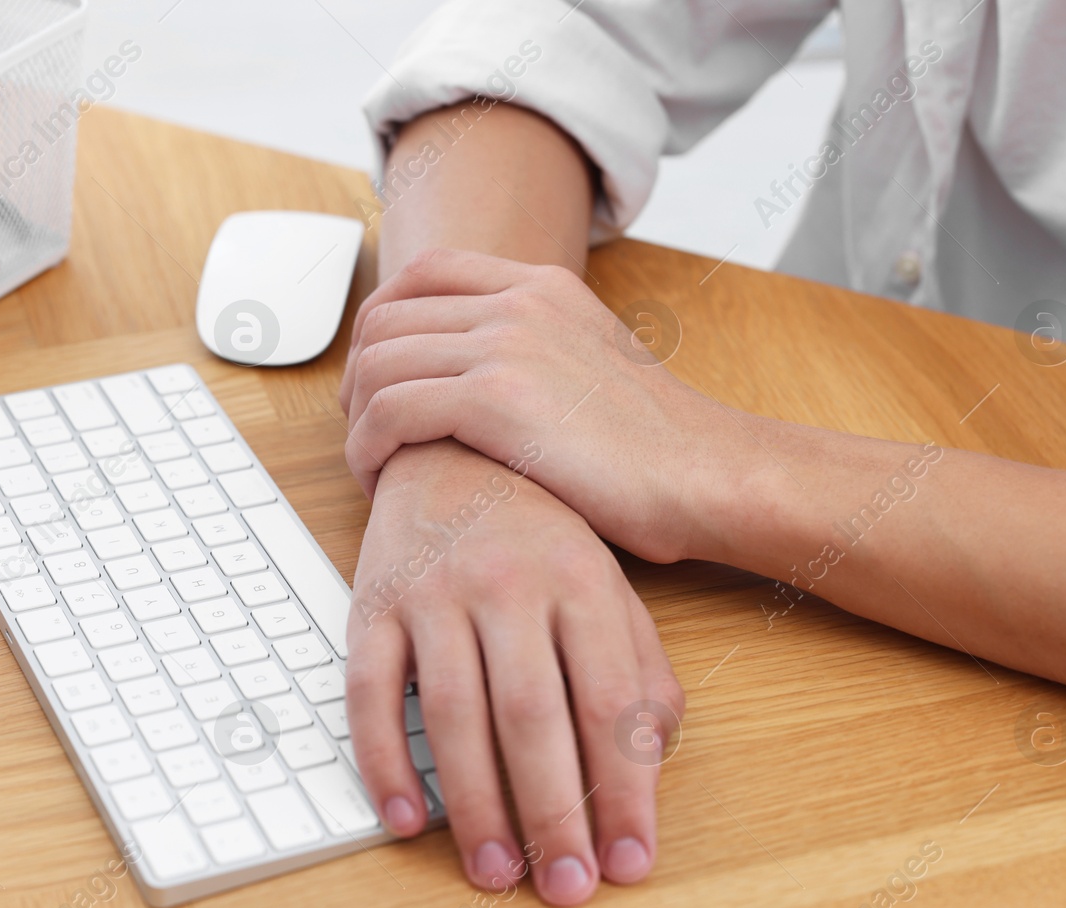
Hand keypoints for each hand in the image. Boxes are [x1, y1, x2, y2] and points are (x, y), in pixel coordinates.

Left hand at [340, 248, 727, 563]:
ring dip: (356, 419)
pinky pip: (390, 411)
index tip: (376, 375)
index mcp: (544, 285)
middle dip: (357, 375)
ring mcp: (506, 343)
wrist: (708, 475)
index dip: (380, 319)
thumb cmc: (660, 448)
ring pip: (378, 364)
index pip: (424, 271)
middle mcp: (520, 300)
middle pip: (386, 315)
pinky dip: (367, 447)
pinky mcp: (495, 399)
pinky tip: (378, 478)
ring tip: (370, 463)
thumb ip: (543, 350)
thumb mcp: (600, 365)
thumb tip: (492, 377)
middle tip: (363, 428)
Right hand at [345, 439, 683, 905]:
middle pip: (532, 717)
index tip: (630, 861)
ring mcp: (434, 591)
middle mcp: (507, 583)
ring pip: (452, 713)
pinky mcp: (373, 603)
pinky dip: (384, 762)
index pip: (611, 702)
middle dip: (552, 815)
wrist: (447, 446)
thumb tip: (652, 757)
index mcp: (579, 580)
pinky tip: (409, 820)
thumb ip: (640, 666)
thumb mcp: (608, 584)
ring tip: (495, 874)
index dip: (624, 790)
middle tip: (565, 889)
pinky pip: (370, 693)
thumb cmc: (539, 529)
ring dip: (475, 806)